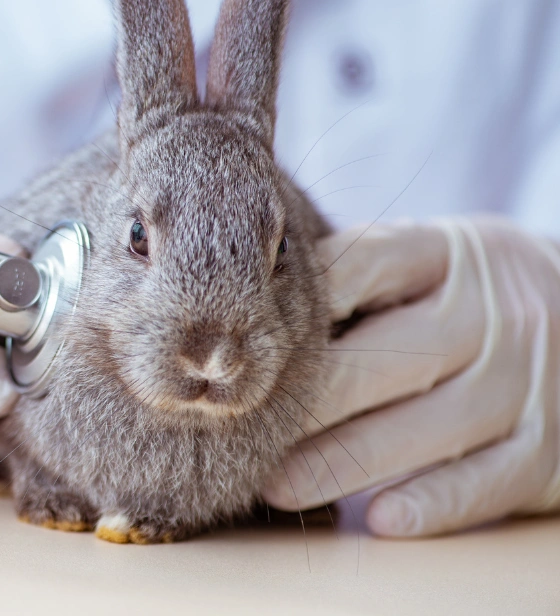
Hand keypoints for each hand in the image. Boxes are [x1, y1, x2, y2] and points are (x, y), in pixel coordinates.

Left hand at [263, 217, 559, 535]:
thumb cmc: (457, 291)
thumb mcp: (419, 258)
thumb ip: (350, 274)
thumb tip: (243, 315)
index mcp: (448, 254)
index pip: (368, 263)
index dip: (304, 302)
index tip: (243, 342)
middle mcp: (491, 314)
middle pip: (390, 356)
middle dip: (311, 399)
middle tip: (243, 429)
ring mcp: (523, 380)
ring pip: (429, 426)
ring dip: (347, 462)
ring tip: (277, 486)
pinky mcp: (545, 444)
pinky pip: (489, 480)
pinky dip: (434, 502)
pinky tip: (379, 518)